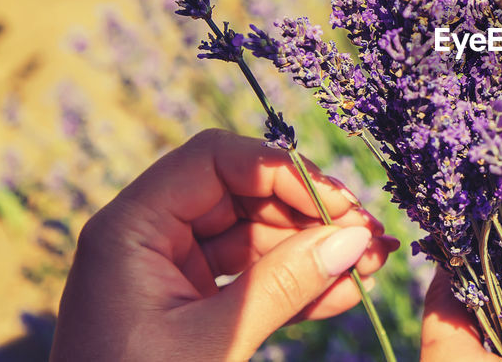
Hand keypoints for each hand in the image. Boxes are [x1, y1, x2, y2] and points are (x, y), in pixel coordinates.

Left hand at [50, 129, 398, 360]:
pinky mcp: (188, 303)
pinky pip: (250, 275)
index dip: (282, 172)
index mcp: (131, 228)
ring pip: (255, 234)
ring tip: (370, 266)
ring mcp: (169, 270)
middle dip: (309, 213)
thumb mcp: (215, 341)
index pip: (215, 161)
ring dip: (313, 249)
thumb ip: (285, 284)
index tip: (338, 204)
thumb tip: (354, 239)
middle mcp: (148, 236)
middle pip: (242, 192)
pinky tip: (343, 291)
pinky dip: (295, 282)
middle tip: (368, 235)